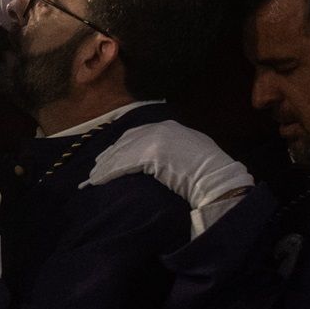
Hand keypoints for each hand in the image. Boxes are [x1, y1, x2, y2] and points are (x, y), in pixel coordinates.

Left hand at [87, 121, 252, 207]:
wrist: (216, 177)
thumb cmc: (207, 169)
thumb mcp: (189, 149)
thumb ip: (171, 147)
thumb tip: (157, 157)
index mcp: (168, 127)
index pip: (136, 135)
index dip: (120, 146)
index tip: (108, 156)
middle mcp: (158, 129)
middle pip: (125, 142)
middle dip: (109, 156)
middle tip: (95, 168)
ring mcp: (154, 140)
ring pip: (121, 153)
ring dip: (105, 167)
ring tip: (93, 179)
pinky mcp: (150, 155)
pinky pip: (123, 164)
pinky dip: (109, 172)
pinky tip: (99, 180)